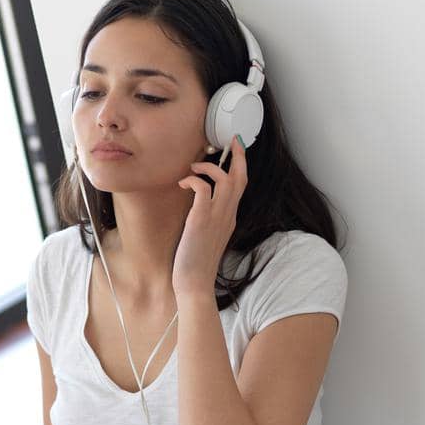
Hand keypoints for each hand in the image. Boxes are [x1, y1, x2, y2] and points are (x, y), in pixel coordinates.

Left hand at [173, 134, 247, 296]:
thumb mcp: (207, 237)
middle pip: (240, 177)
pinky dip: (194, 180)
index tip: (237, 150)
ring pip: (226, 179)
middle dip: (237, 155)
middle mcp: (227, 215)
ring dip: (209, 167)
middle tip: (230, 140)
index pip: (241, 186)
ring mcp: (216, 216)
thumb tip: (198, 205)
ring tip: (194, 167)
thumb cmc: (197, 263)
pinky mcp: (201, 219)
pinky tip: (183, 183)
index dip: (240, 166)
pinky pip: (203, 188)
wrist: (194, 283)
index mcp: (230, 218)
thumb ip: (208, 219)